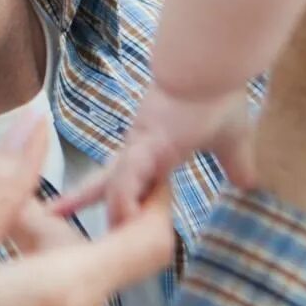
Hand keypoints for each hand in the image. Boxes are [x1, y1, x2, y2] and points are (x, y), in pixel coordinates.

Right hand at [0, 111, 172, 305]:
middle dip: (32, 218)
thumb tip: (35, 127)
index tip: (138, 167)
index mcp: (66, 295)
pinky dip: (0, 293)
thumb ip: (4, 186)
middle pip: (83, 255)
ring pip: (53, 284)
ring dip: (3, 253)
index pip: (150, 241)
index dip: (152, 198)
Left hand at [52, 85, 251, 226]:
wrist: (212, 65)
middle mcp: (139, 148)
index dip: (112, 195)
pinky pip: (129, 177)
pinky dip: (124, 200)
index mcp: (154, 148)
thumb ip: (236, 165)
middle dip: (82, 199)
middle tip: (55, 214)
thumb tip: (250, 186)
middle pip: (105, 180)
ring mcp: (141, 145)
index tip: (100, 211)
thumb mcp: (232, 142)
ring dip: (110, 213)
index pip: (125, 176)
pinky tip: (123, 221)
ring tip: (104, 240)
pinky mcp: (149, 142)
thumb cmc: (217, 95)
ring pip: (115, 186)